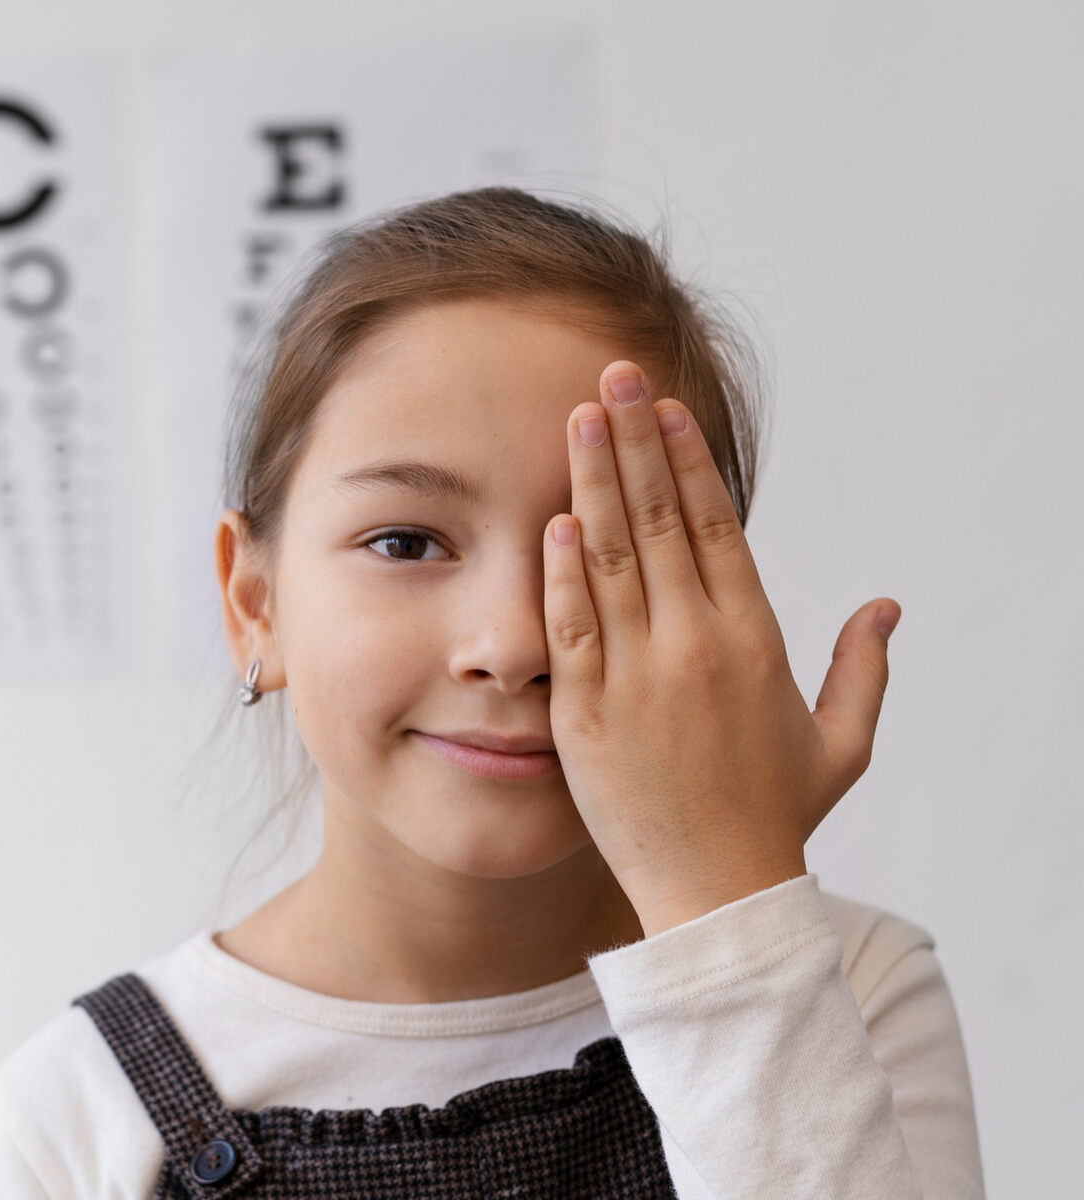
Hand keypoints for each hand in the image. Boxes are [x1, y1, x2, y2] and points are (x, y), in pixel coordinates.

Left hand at [541, 361, 900, 935]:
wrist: (717, 894)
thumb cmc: (775, 817)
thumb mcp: (839, 743)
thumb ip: (863, 669)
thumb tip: (887, 606)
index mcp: (754, 639)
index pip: (715, 527)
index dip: (687, 461)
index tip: (665, 408)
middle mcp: (695, 644)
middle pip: (658, 521)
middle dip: (634, 441)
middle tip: (612, 377)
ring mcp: (637, 676)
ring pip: (609, 558)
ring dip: (592, 482)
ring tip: (577, 419)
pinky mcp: (586, 712)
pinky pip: (571, 627)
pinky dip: (560, 571)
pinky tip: (553, 519)